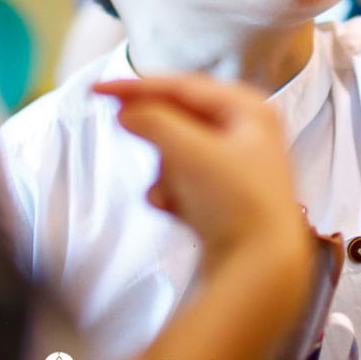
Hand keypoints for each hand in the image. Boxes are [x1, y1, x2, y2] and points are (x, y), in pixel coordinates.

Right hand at [95, 74, 310, 267]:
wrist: (262, 273)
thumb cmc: (237, 204)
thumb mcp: (190, 153)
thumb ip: (153, 122)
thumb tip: (126, 112)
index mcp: (249, 109)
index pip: (183, 86)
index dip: (137, 86)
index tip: (98, 89)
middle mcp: (249, 133)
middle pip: (182, 119)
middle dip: (157, 137)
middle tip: (124, 130)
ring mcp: (239, 168)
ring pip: (181, 153)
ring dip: (164, 172)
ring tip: (167, 192)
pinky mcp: (227, 200)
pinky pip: (186, 182)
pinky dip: (173, 193)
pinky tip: (172, 208)